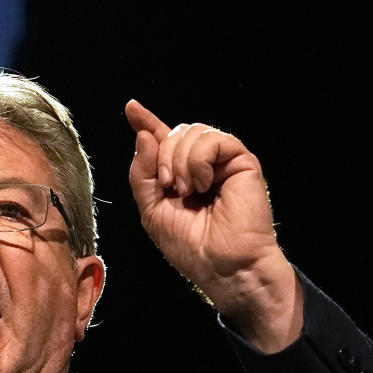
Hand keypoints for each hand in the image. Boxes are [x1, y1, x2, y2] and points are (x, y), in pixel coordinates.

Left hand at [125, 100, 301, 352]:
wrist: (221, 265)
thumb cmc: (190, 245)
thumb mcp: (151, 209)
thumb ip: (142, 172)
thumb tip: (144, 133)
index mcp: (180, 174)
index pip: (162, 140)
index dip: (147, 122)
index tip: (131, 108)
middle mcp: (201, 164)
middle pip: (174, 132)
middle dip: (162, 156)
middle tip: (168, 186)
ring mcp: (222, 161)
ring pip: (191, 132)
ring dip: (179, 160)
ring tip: (187, 191)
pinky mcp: (241, 160)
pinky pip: (212, 139)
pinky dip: (198, 160)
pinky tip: (202, 184)